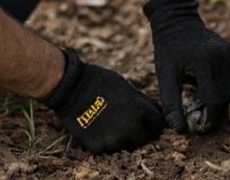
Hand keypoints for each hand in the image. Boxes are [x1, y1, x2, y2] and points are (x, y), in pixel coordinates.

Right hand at [40, 47, 164, 152]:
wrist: (70, 87)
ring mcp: (115, 140)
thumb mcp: (125, 86)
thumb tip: (153, 111)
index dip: (153, 122)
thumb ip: (140, 102)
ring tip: (108, 125)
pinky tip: (96, 128)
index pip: (158, 125)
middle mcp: (132, 128)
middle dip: (138, 132)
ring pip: (125, 146)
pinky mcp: (98, 147)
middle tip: (125, 123)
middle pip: (144, 139)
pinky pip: (106, 148)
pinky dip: (103, 141)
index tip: (146, 121)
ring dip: (120, 139)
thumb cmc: (98, 81)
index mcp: (141, 110)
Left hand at [143, 0, 229, 132]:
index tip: (198, 127)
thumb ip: (171, 102)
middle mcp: (224, 57)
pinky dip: (229, 92)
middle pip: (227, 98)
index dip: (209, 119)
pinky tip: (212, 93)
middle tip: (200, 119)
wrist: (178, 23)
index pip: (215, 100)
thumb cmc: (168, 50)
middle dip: (216, 114)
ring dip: (223, 104)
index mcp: (206, 61)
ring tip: (205, 106)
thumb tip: (179, 128)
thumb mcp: (164, 75)